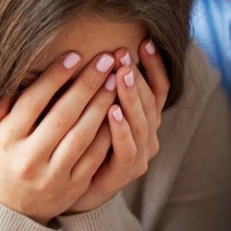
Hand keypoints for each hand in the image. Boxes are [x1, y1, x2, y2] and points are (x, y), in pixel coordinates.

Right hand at [0, 51, 117, 223]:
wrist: (9, 208)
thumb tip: (11, 72)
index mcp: (5, 140)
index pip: (33, 102)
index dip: (55, 77)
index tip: (75, 55)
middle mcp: (29, 159)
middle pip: (63, 115)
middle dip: (86, 84)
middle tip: (106, 60)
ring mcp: (53, 175)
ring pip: (83, 135)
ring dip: (102, 105)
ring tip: (116, 79)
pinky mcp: (73, 186)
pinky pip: (96, 156)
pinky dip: (109, 132)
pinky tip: (119, 110)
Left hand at [65, 39, 169, 212]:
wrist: (71, 189)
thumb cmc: (80, 143)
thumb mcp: (91, 110)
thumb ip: (97, 86)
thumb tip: (90, 48)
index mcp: (143, 118)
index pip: (158, 87)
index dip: (154, 65)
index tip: (144, 41)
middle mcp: (147, 135)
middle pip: (150, 101)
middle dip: (137, 75)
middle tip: (124, 53)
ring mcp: (139, 155)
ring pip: (141, 122)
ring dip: (130, 96)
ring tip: (121, 74)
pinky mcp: (124, 172)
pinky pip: (127, 148)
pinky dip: (121, 129)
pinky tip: (112, 111)